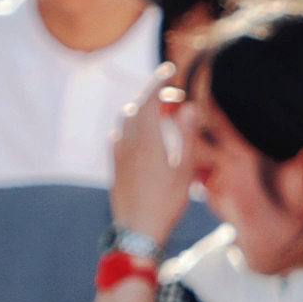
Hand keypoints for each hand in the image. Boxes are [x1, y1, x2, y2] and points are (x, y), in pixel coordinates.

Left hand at [111, 64, 194, 242]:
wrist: (138, 231)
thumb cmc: (166, 203)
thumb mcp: (185, 169)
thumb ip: (187, 135)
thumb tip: (187, 107)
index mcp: (146, 138)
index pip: (149, 97)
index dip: (159, 80)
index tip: (170, 70)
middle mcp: (127, 141)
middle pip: (138, 107)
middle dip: (155, 97)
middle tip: (176, 102)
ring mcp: (117, 154)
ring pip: (126, 120)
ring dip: (143, 112)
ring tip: (162, 119)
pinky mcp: (114, 167)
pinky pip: (119, 136)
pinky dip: (132, 127)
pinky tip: (143, 138)